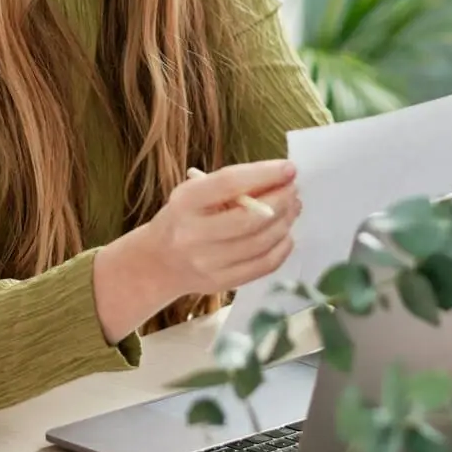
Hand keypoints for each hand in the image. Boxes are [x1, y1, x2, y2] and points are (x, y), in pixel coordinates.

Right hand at [93, 159, 299, 339]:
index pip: (229, 183)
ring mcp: (207, 263)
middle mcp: (193, 234)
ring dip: (285, 222)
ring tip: (292, 208)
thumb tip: (279, 179)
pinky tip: (285, 235)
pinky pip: (263, 266)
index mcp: (185, 203)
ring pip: (261, 243)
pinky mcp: (221, 283)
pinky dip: (282, 248)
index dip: (264, 174)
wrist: (158, 262)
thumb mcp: (196, 194)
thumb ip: (232, 187)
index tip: (289, 168)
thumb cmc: (184, 218)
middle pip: (250, 218)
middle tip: (294, 190)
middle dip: (281, 201)